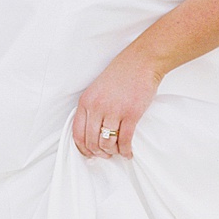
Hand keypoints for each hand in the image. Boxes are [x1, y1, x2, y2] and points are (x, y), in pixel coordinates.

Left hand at [72, 42, 163, 159]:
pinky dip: (126, 151)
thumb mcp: (97, 89)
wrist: (141, 63)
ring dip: (112, 152)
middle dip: (99, 153)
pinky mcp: (131, 114)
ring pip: (107, 143)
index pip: (77, 133)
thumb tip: (93, 131)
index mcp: (86, 101)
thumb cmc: (121, 75)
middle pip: (92, 141)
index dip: (83, 148)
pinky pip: (125, 141)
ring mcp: (114, 111)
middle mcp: (97, 107)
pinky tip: (128, 153)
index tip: (90, 154)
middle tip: (106, 155)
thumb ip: (92, 108)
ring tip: (118, 152)